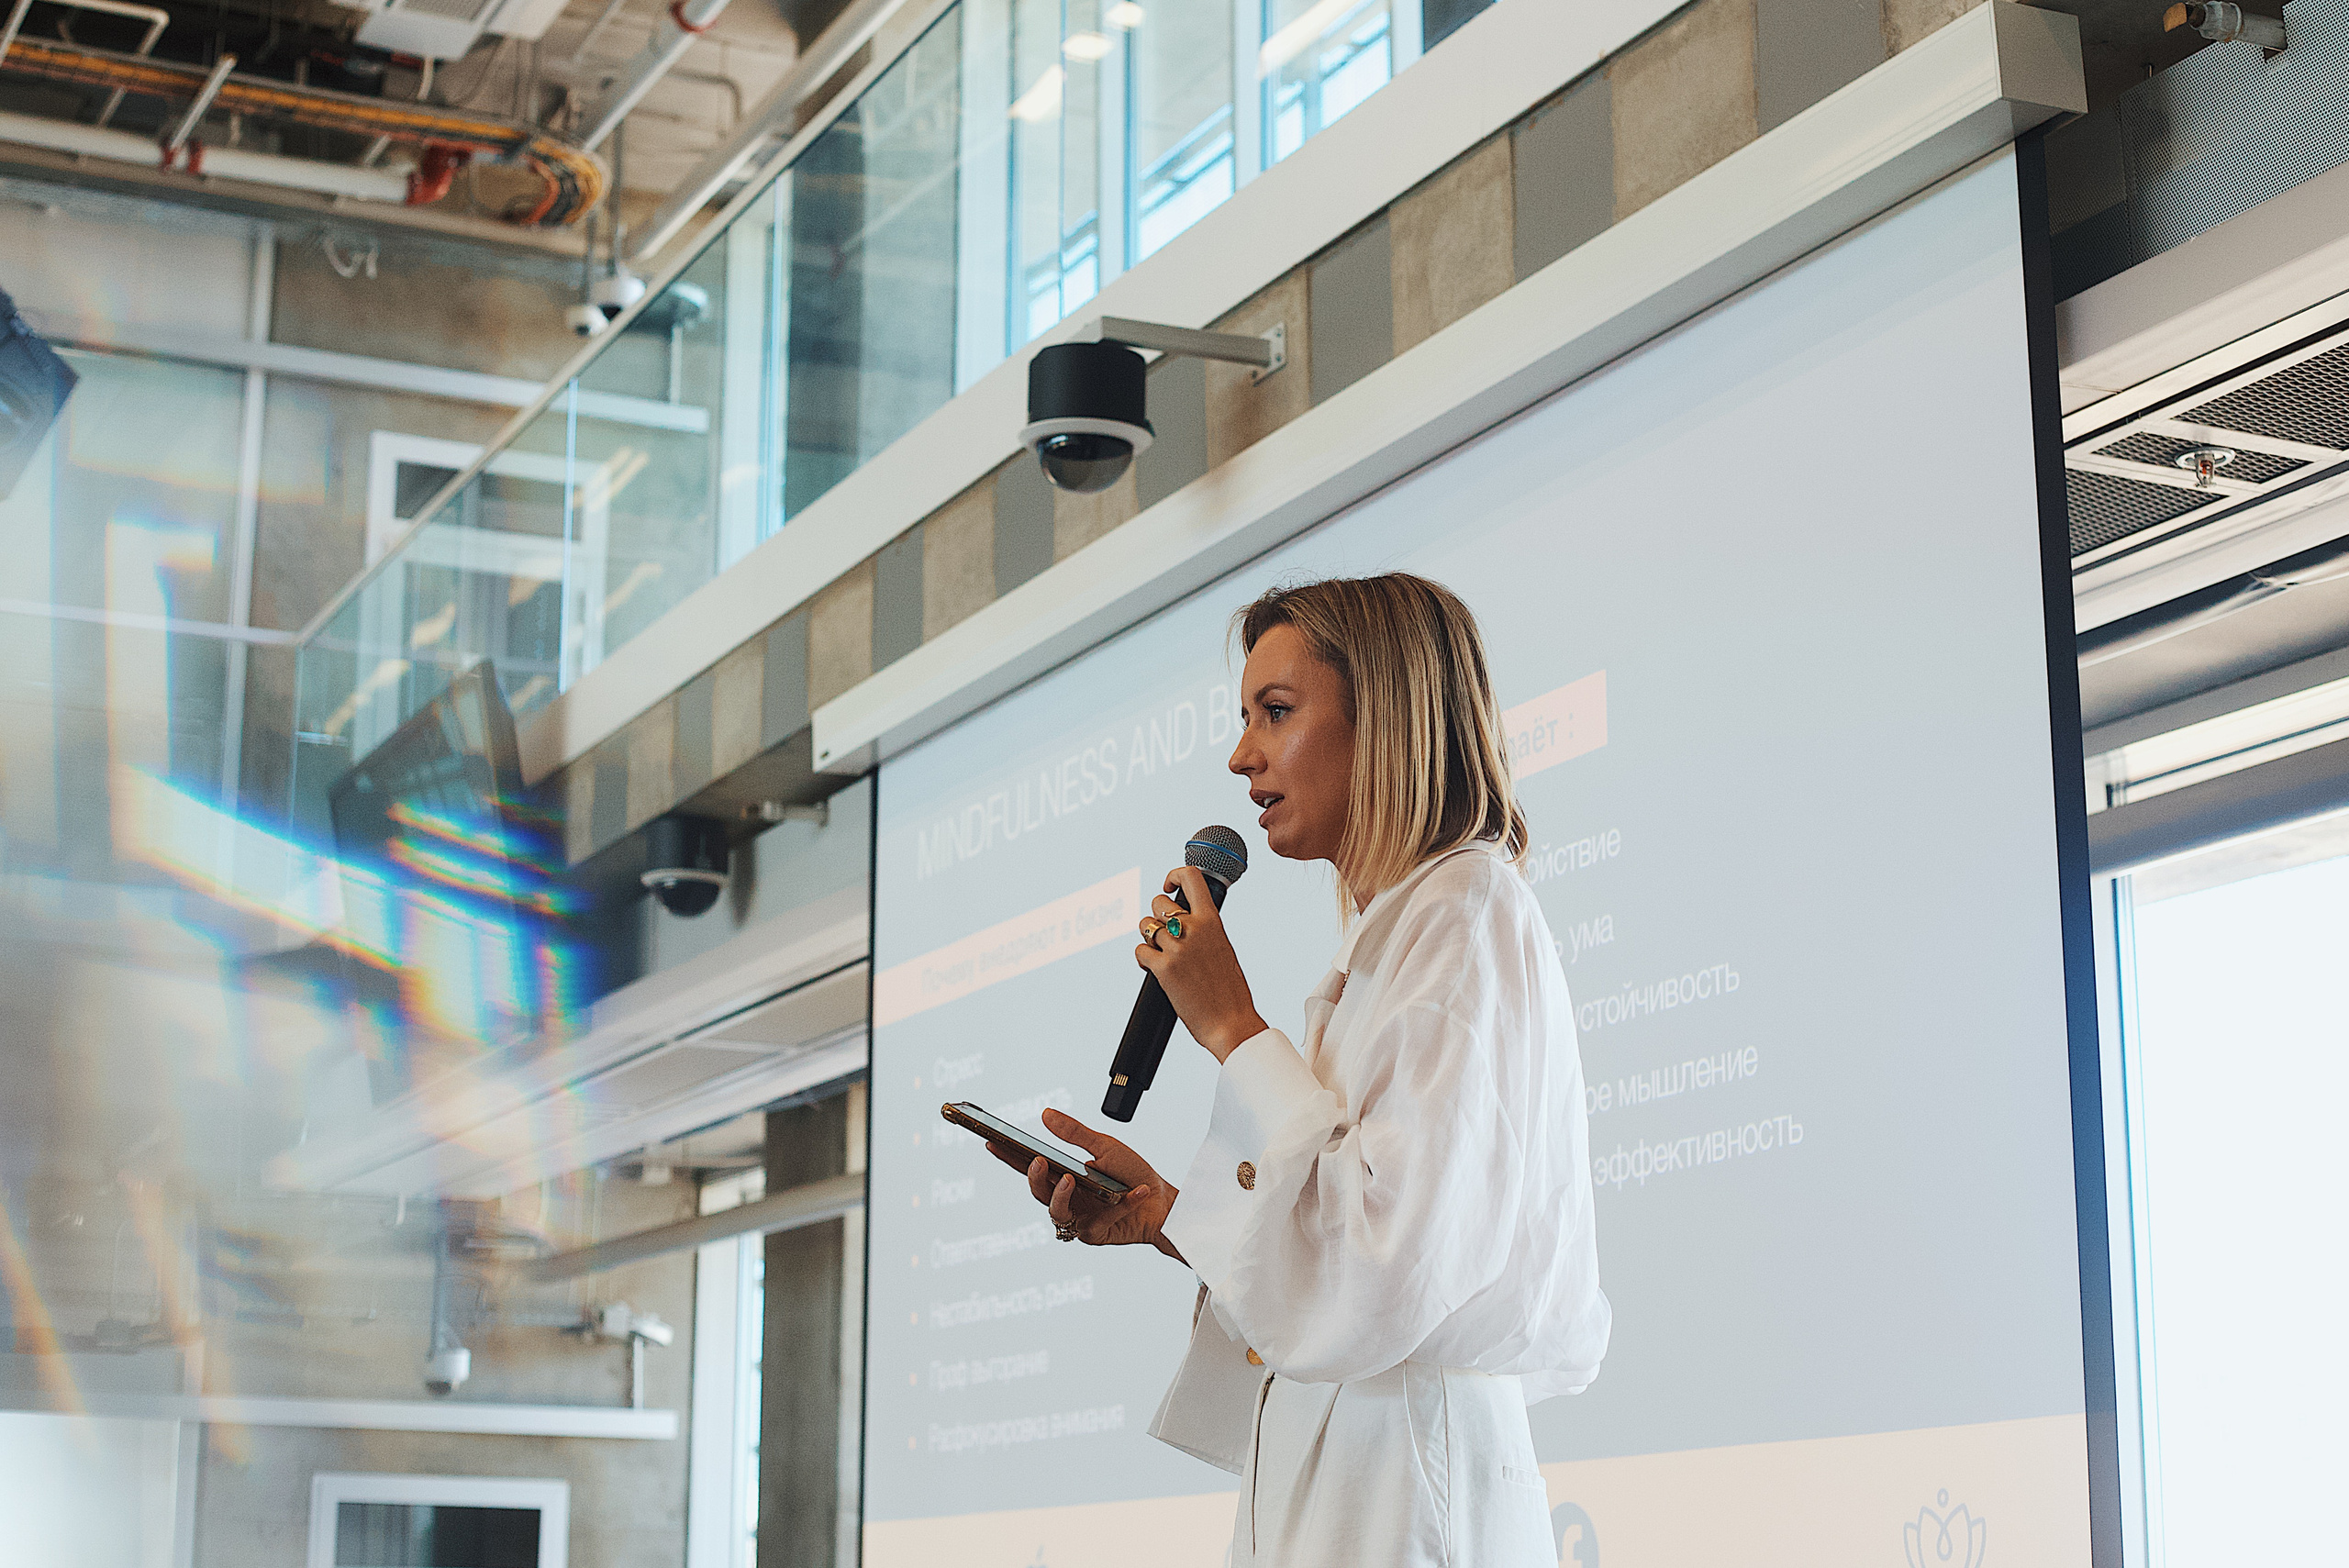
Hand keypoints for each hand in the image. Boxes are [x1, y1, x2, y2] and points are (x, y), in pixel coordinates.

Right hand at [982, 1108, 1184, 1260]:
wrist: (1164, 1203)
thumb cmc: (1135, 1174)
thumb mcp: (1105, 1147)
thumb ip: (1075, 1134)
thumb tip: (1045, 1114)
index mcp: (1065, 1176)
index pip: (1031, 1166)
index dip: (1009, 1157)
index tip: (991, 1142)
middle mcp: (1067, 1199)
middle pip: (1037, 1191)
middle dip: (1034, 1177)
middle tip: (1039, 1161)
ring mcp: (1078, 1219)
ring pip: (1056, 1212)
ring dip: (1060, 1196)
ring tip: (1071, 1180)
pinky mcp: (1095, 1235)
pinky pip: (1098, 1220)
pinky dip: (1118, 1205)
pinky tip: (1135, 1193)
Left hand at [1137, 866, 1268, 1061]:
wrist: (1231, 1023)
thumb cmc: (1230, 991)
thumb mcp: (1224, 949)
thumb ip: (1206, 931)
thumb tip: (1187, 921)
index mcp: (1213, 921)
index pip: (1190, 878)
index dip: (1174, 875)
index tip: (1169, 886)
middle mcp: (1194, 930)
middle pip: (1158, 903)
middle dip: (1156, 916)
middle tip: (1165, 935)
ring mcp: (1177, 948)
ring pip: (1145, 925)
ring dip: (1149, 938)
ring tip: (1161, 954)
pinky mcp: (1163, 969)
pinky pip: (1140, 951)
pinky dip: (1143, 960)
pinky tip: (1154, 969)